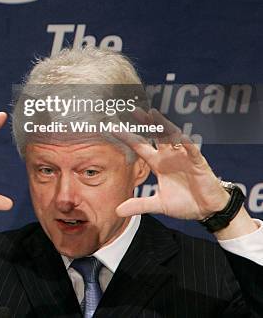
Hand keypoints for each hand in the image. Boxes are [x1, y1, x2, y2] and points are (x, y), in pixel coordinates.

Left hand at [115, 108, 229, 220]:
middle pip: (156, 136)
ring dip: (164, 126)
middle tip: (135, 111)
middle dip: (147, 123)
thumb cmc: (184, 203)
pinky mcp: (198, 162)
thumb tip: (117, 211)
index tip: (114, 128)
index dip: (128, 138)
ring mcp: (183, 157)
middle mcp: (169, 156)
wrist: (207, 210)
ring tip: (154, 114)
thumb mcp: (159, 204)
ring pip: (173, 137)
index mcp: (158, 164)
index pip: (140, 147)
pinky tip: (181, 137)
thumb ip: (139, 205)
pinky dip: (187, 143)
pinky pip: (192, 150)